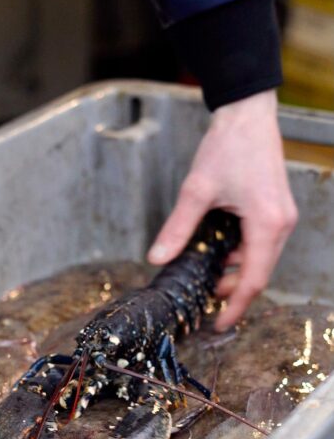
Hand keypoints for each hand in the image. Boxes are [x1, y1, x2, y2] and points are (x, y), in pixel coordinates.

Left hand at [147, 90, 297, 330]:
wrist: (247, 113)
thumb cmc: (228, 146)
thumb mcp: (196, 190)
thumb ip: (177, 228)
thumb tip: (157, 258)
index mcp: (267, 224)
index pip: (253, 281)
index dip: (235, 308)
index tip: (218, 325)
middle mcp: (281, 224)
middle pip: (259, 274)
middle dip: (233, 292)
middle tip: (204, 303)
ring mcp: (282, 217)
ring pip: (260, 260)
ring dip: (235, 272)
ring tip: (206, 278)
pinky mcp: (277, 210)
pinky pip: (261, 244)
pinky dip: (241, 255)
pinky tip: (217, 254)